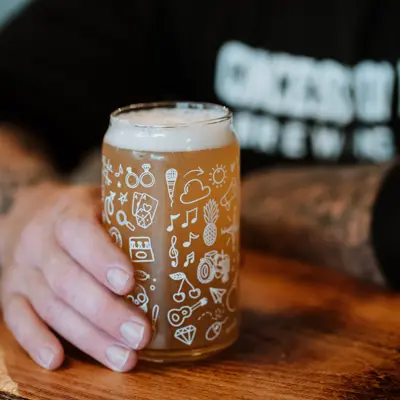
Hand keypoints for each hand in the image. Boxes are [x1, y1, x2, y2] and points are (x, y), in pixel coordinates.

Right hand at [0, 183, 150, 371]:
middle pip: (68, 281)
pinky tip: (58, 360)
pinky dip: (36, 341)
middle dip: (106, 312)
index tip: (130, 283)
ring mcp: (21, 270)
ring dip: (87, 336)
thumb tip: (182, 231)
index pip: (79, 233)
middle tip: (142, 335)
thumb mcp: (102, 200)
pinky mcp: (10, 293)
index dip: (102, 258)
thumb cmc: (81, 212)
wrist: (27, 213)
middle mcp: (38, 242)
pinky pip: (17, 320)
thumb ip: (129, 215)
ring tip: (125, 357)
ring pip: (51, 307)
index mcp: (65, 213)